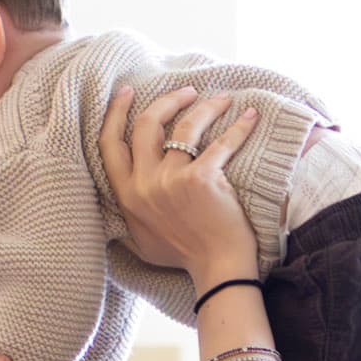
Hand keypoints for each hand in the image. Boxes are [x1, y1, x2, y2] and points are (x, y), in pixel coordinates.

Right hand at [98, 86, 263, 288]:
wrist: (217, 269)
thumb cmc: (184, 256)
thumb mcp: (142, 240)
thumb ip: (131, 215)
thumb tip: (124, 198)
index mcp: (127, 196)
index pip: (110, 144)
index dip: (115, 112)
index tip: (126, 92)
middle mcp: (144, 185)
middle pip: (146, 124)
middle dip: (165, 100)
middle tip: (184, 91)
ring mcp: (171, 181)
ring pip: (185, 125)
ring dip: (204, 105)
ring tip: (220, 99)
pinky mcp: (202, 179)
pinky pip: (221, 142)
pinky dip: (239, 126)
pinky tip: (250, 117)